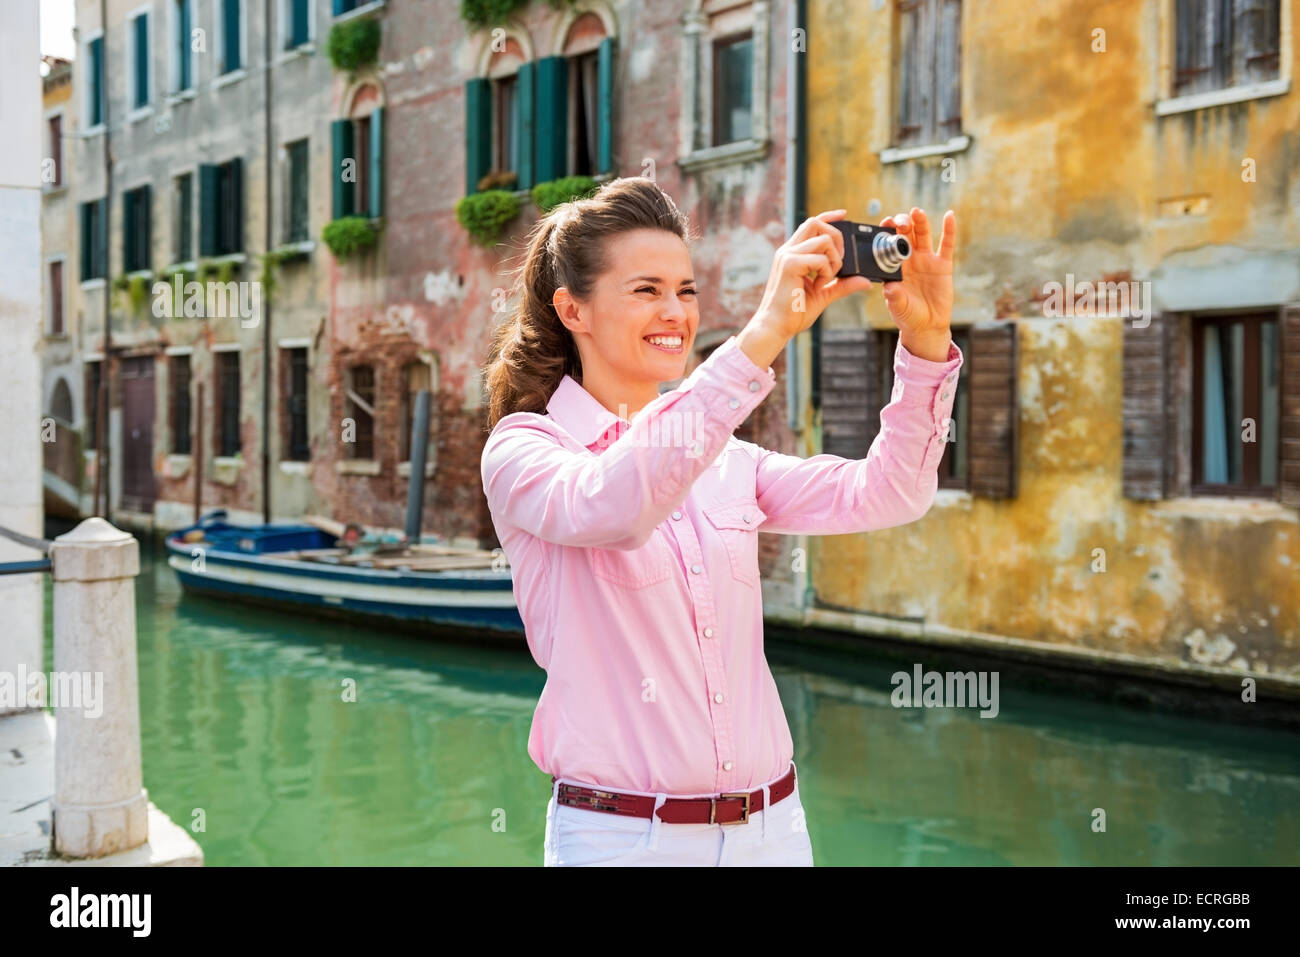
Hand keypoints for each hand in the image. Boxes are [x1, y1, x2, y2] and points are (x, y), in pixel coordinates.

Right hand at [750, 210, 873, 339]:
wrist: (776, 327)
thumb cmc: (794, 312)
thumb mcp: (824, 295)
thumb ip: (843, 285)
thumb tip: (865, 281)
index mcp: (792, 254)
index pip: (810, 224)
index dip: (828, 216)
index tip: (844, 214)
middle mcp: (788, 251)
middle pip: (816, 223)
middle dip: (837, 237)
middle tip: (839, 262)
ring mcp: (788, 256)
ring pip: (823, 239)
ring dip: (834, 259)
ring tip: (827, 278)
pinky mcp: (790, 264)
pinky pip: (820, 258)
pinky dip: (827, 272)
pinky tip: (819, 286)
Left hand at [880, 208, 956, 360]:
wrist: (927, 325)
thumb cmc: (908, 315)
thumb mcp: (898, 307)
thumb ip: (894, 297)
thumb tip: (890, 287)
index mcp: (895, 266)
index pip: (889, 243)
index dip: (887, 231)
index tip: (885, 223)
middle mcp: (909, 259)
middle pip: (906, 234)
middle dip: (902, 224)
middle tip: (901, 221)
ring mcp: (926, 260)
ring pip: (923, 235)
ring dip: (920, 222)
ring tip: (916, 212)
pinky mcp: (943, 264)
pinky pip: (947, 244)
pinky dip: (949, 230)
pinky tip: (950, 215)